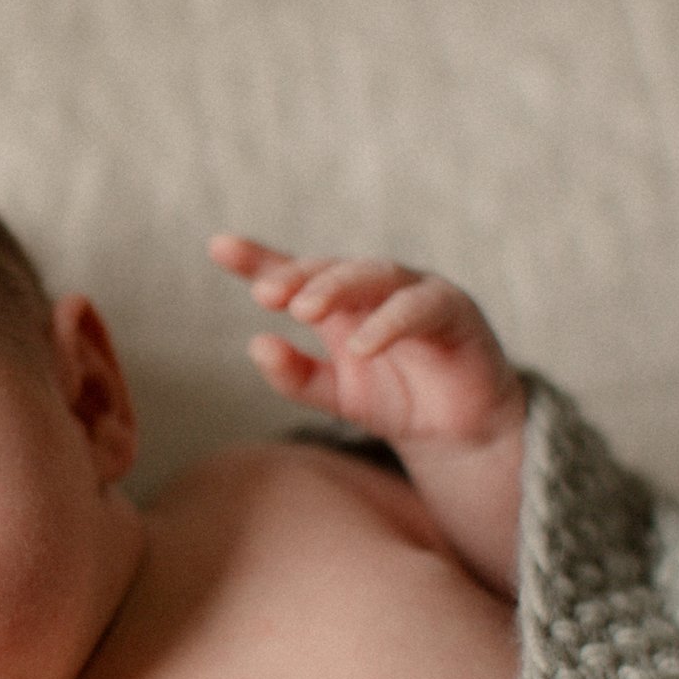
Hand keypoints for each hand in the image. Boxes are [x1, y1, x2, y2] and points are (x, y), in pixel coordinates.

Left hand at [208, 236, 523, 450]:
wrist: (460, 431)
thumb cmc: (396, 399)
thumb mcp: (336, 394)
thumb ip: (296, 376)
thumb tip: (257, 345)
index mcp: (339, 302)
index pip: (294, 272)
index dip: (257, 258)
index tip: (218, 246)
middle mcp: (374, 289)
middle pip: (332, 267)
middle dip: (298, 277)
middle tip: (266, 294)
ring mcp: (415, 292)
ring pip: (374, 275)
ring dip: (337, 287)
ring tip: (305, 310)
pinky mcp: (453, 310)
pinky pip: (419, 307)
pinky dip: (389, 323)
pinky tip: (362, 346)